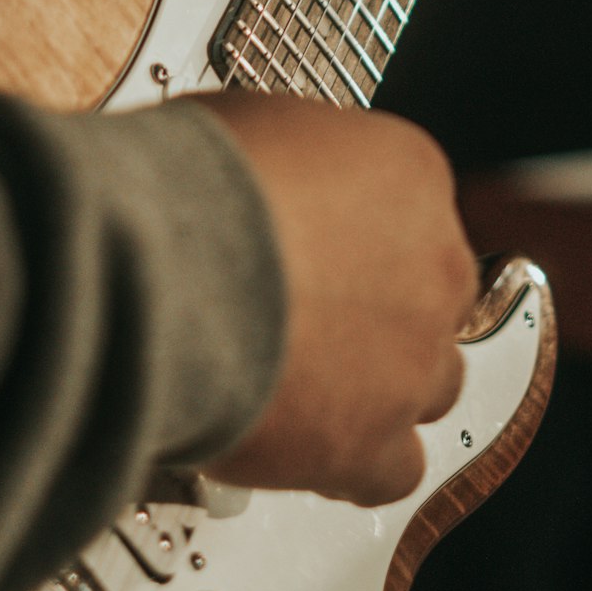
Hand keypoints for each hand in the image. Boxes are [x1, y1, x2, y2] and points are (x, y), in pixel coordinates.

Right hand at [198, 91, 478, 505]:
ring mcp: (413, 354)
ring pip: (431, 382)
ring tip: (308, 385)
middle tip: (308, 315)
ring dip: (380, 385)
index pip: (411, 209)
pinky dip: (358, 464)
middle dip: (377, 309)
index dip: (357, 236)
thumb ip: (287, 158)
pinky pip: (396, 468)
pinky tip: (313, 450)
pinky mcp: (375, 439)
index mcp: (408, 171)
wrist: (158, 269)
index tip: (317, 249)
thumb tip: (259, 169)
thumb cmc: (186, 185)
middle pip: (432, 296)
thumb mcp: (247, 122)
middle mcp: (433, 261)